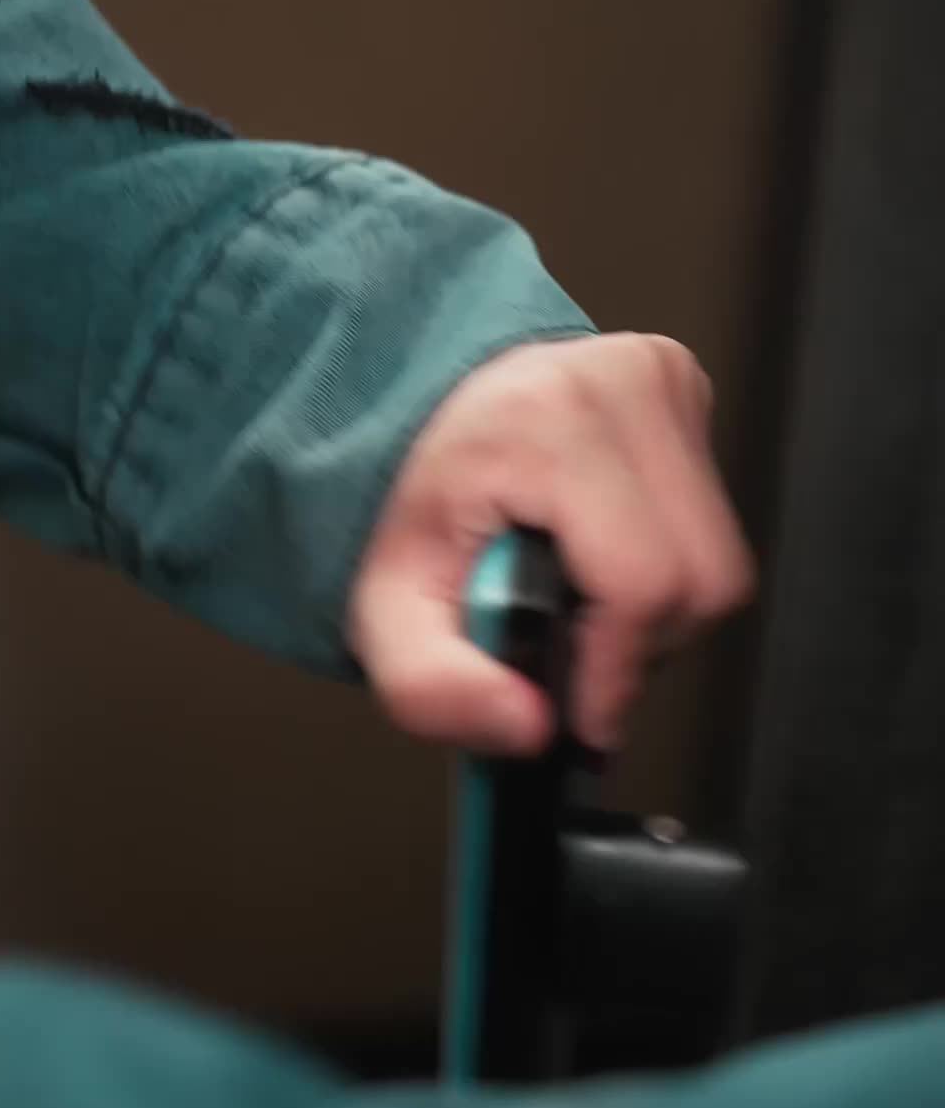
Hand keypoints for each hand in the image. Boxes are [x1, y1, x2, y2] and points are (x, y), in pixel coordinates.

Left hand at [348, 334, 753, 753]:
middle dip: (640, 644)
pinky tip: (603, 556)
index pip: (642, 582)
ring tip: (583, 602)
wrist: (414, 411)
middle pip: (696, 580)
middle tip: (575, 650)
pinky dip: (666, 563)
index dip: (617, 667)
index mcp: (548, 426)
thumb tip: (531, 726)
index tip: (582, 708)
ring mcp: (662, 381)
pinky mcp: (686, 390)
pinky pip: (712, 522)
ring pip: (718, 560)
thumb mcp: (387, 611)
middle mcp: (620, 385)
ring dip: (657, 611)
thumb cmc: (413, 502)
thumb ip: (435, 687)